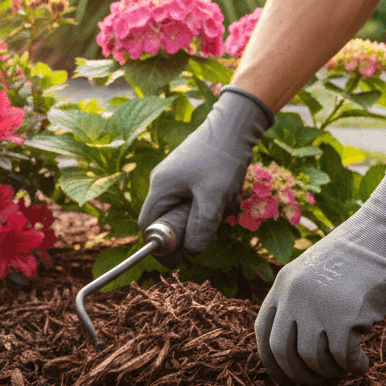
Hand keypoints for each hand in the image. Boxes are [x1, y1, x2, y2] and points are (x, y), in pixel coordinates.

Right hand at [139, 86, 273, 256]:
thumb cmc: (221, 159)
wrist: (236, 124)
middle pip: (169, 219)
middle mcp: (164, 182)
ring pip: (188, 210)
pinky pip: (199, 198)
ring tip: (227, 204)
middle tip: (213, 228)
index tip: (181, 261)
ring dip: (208, 215)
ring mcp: (179, 176)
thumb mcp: (213, 198)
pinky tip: (231, 194)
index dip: (162, 248)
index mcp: (160, 187)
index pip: (149, 227)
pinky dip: (214, 202)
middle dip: (192, 228)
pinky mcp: (194, 173)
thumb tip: (192, 252)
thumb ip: (201, 227)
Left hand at [255, 169, 385, 385]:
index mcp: (282, 285)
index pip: (262, 333)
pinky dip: (353, 367)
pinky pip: (343, 358)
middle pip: (283, 352)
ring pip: (313, 359)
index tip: (284, 376)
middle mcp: (294, 297)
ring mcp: (318, 307)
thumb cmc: (354, 258)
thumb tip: (295, 350)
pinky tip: (363, 364)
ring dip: (329, 372)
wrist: (384, 236)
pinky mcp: (345, 317)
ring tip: (343, 369)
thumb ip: (298, 302)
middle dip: (298, 374)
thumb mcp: (312, 273)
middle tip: (316, 382)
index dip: (271, 360)